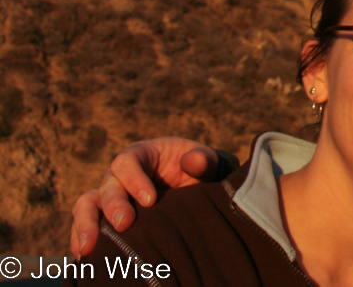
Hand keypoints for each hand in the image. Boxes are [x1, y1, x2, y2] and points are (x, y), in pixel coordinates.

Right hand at [69, 138, 218, 257]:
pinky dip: (80, 240)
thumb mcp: (208, 162)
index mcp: (141, 155)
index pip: (128, 162)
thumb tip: (193, 161)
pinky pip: (86, 226)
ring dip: (85, 225)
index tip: (150, 201)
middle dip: (113, 205)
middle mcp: (120, 175)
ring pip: (87, 206)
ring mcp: (111, 197)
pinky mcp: (106, 218)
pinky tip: (84, 260)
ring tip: (88, 249)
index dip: (134, 179)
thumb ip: (203, 160)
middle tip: (124, 224)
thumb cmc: (201, 172)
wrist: (196, 191)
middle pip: (107, 186)